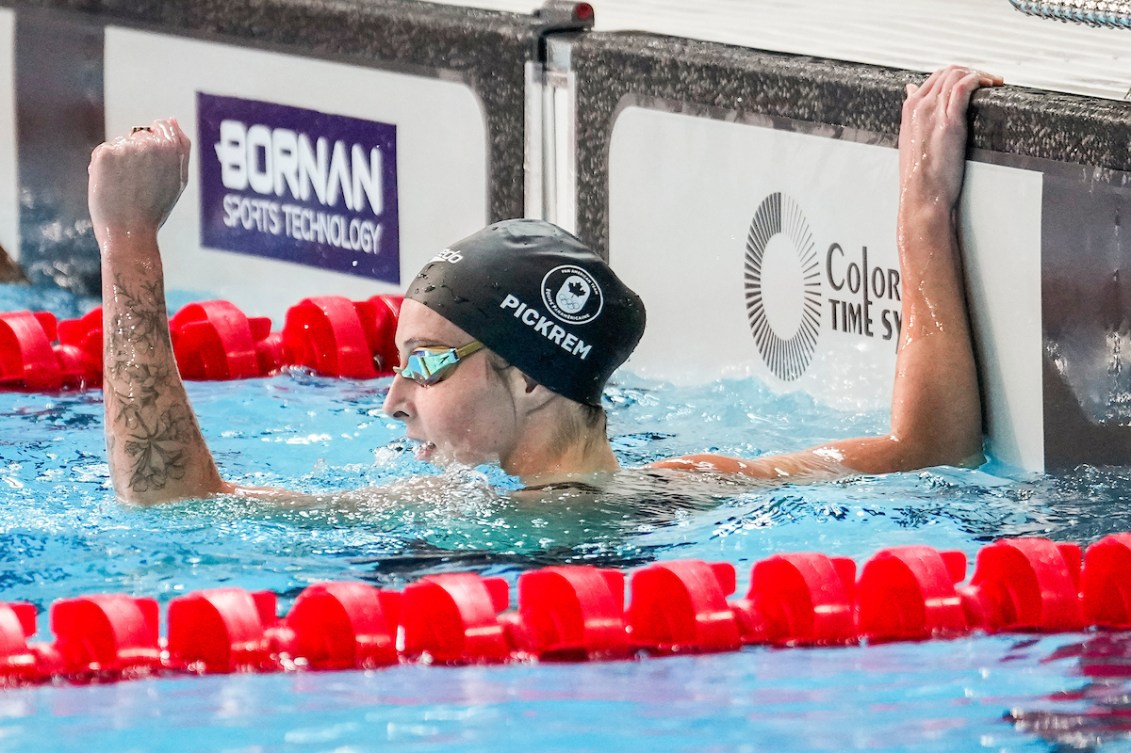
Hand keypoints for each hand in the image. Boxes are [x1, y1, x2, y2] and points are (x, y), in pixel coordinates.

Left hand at [88, 118, 190, 242]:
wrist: (130, 233)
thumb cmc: (155, 209)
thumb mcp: (179, 179)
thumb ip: (180, 147)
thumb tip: (170, 119)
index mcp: (172, 147)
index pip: (162, 127)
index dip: (156, 148)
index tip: (152, 169)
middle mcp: (150, 143)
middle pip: (139, 136)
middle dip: (137, 155)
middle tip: (140, 184)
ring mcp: (126, 147)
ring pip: (121, 145)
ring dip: (120, 162)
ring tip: (126, 187)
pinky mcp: (104, 154)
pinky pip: (104, 152)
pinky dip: (104, 167)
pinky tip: (112, 186)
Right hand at [898, 66, 1000, 208]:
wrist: (922, 193)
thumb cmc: (919, 176)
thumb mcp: (911, 143)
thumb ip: (915, 119)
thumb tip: (912, 99)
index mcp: (909, 111)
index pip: (932, 79)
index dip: (953, 76)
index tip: (969, 82)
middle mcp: (919, 106)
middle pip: (946, 72)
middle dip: (968, 71)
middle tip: (985, 81)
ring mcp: (933, 111)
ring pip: (956, 75)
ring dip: (978, 73)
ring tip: (992, 82)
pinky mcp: (950, 121)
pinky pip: (964, 87)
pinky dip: (979, 79)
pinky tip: (990, 85)